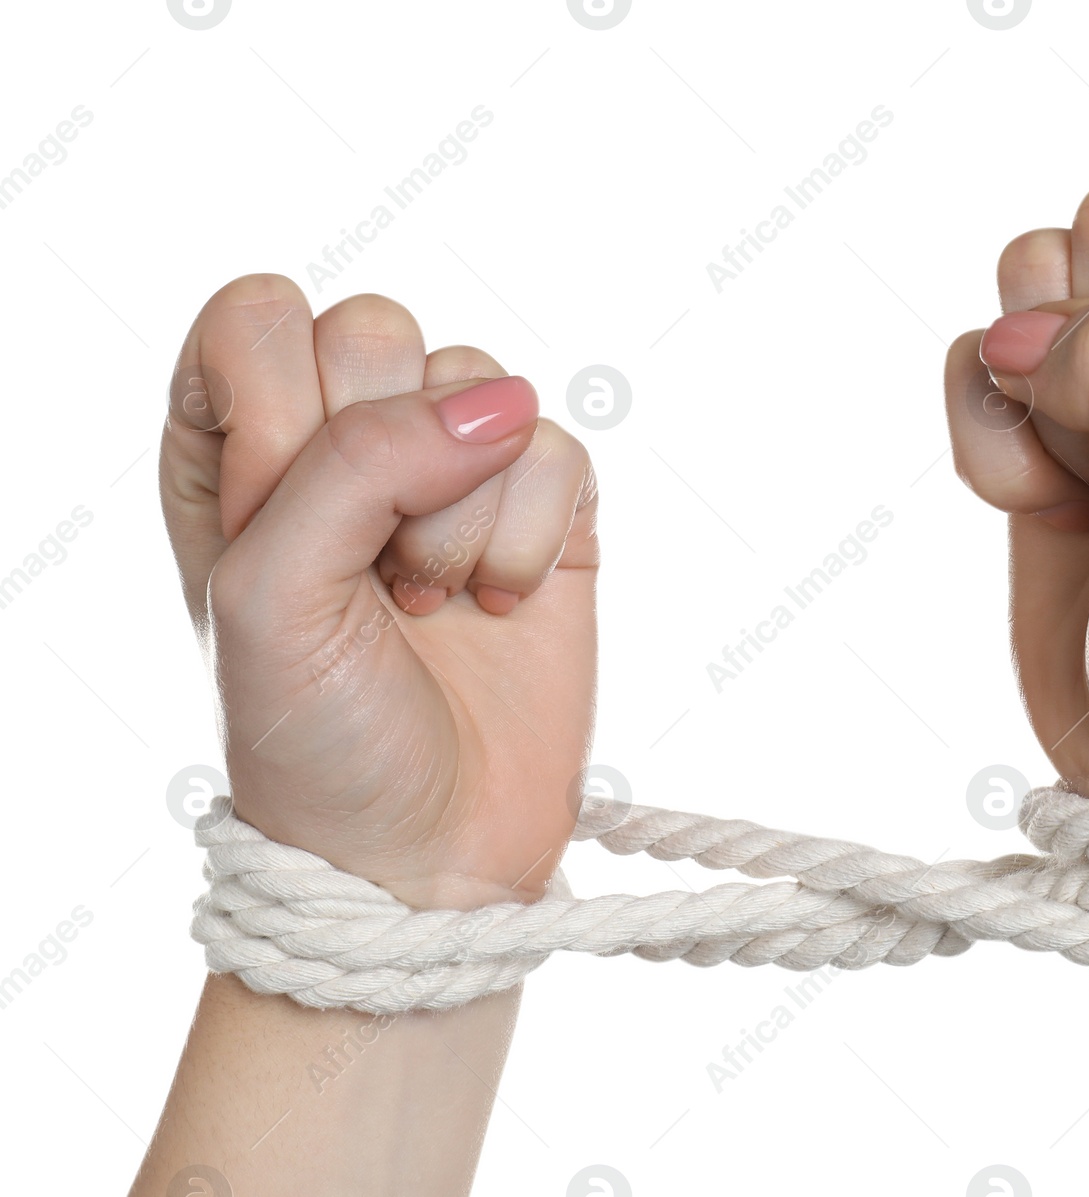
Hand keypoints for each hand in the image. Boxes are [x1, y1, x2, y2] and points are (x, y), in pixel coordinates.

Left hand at [160, 277, 597, 907]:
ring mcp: (452, 473)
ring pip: (479, 383)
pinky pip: (559, 448)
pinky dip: (531, 538)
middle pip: (378, 330)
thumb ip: (355, 464)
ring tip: (433, 600)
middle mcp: (342, 446)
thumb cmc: (315, 738)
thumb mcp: (273, 595)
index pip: (260, 317)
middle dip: (383, 460)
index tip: (292, 523)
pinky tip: (500, 608)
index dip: (288, 411)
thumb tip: (496, 404)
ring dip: (461, 514)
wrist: (426, 853)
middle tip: (372, 570)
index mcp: (237, 452)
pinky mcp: (544, 511)